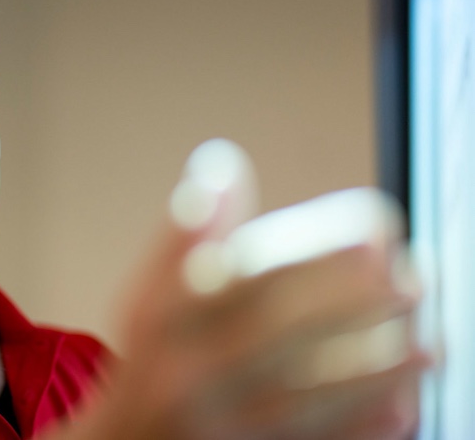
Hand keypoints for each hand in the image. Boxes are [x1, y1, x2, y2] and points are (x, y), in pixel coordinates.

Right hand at [64, 139, 428, 439]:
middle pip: (278, 331)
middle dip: (355, 303)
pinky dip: (364, 429)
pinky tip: (405, 405)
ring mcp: (218, 429)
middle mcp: (185, 375)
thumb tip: (220, 165)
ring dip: (378, 370)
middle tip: (414, 282)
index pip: (239, 272)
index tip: (373, 229)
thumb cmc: (153, 360)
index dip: (311, 249)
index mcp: (162, 319)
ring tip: (429, 343)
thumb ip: (186, 235)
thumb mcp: (149, 294)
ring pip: (307, 398)